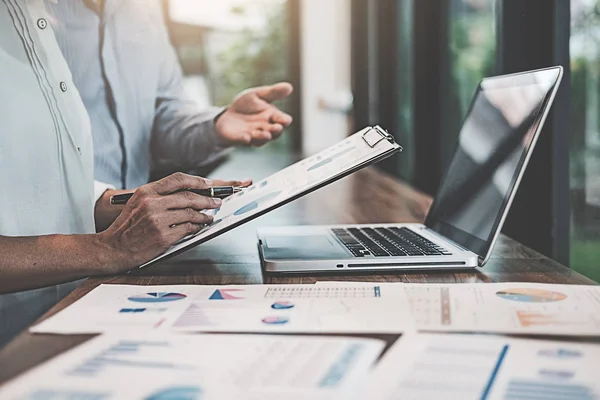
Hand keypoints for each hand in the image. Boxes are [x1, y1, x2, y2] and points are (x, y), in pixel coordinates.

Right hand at [98, 172, 221, 270]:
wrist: (113, 248)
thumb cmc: (127, 227)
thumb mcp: (138, 203)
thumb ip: (160, 196)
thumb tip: (187, 194)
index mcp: (146, 191)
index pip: (178, 179)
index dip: (197, 181)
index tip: (208, 184)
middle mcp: (152, 203)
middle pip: (189, 196)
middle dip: (207, 199)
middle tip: (216, 202)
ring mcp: (158, 220)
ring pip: (191, 213)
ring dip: (204, 216)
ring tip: (209, 217)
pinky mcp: (163, 236)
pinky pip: (188, 229)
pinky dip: (197, 228)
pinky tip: (199, 228)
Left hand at [215, 82, 293, 146]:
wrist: (227, 115)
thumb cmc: (246, 106)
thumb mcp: (258, 95)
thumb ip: (273, 92)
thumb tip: (290, 87)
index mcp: (273, 118)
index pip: (283, 121)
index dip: (284, 121)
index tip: (285, 120)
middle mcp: (265, 129)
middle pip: (275, 132)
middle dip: (276, 131)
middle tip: (277, 128)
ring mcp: (253, 136)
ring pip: (261, 139)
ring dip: (263, 137)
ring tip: (266, 134)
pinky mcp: (239, 139)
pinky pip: (243, 141)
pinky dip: (244, 140)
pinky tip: (246, 137)